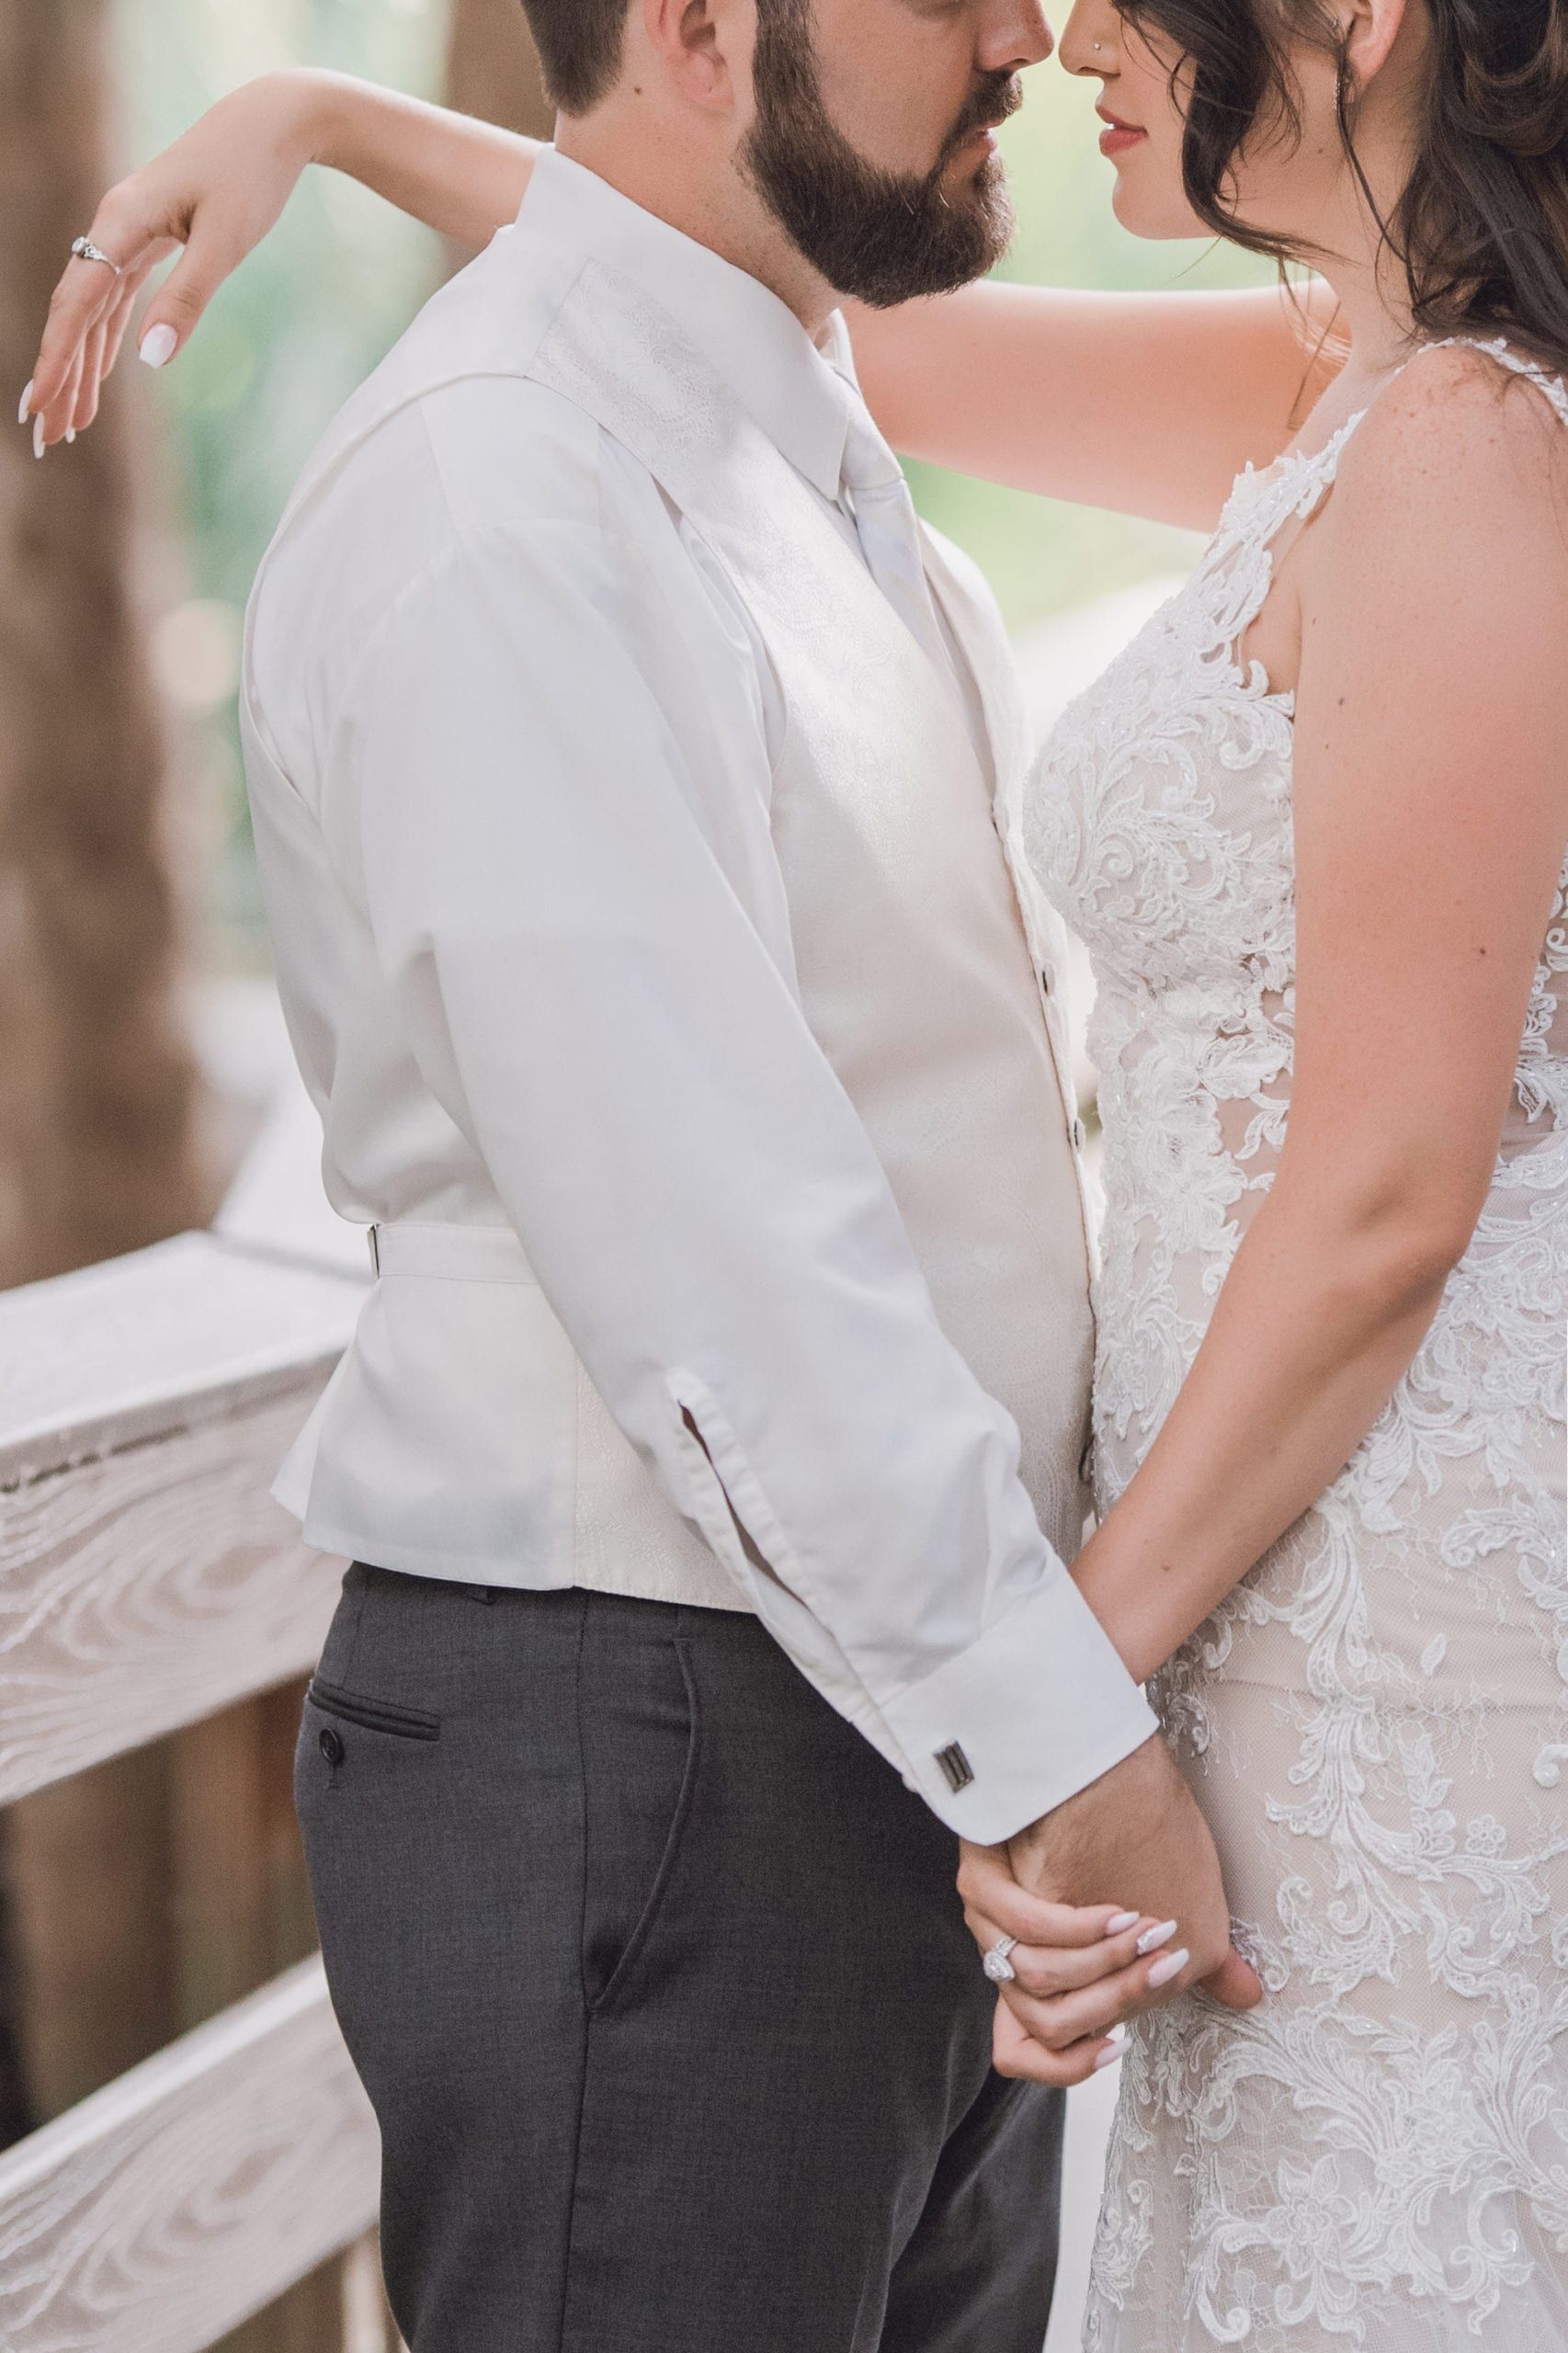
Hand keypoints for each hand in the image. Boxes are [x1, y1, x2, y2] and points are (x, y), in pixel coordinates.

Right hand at [20, 70, 328, 452]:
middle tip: (46, 436)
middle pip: (73, 313)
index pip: (77, 303)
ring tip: (69, 422)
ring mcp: (126, 233)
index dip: (55, 358)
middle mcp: (112, 226)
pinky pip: (115, 300)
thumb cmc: (251, 175)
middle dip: (58, 376)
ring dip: (79, 367)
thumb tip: (149, 359)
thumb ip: (188, 299)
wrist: (271, 121)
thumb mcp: (226, 241)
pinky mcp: (148, 239)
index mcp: (121, 221)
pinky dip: (106, 341)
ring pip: (92, 312)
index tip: (39, 404)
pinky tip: (99, 378)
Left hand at [958, 1732, 1262, 2086]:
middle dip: (1115, 2004)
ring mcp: (991, 1908)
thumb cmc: (1138, 1818)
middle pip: (1040, 2023)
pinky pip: (1020, 1926)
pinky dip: (1075, 1930)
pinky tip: (1119, 1913)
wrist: (1102, 1747)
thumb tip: (1246, 1996)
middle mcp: (1002, 1941)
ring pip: (1033, 1980)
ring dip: (1102, 1968)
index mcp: (1040, 1958)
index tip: (1119, 2048)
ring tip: (1151, 1932)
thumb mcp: (1170, 1897)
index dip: (1068, 2067)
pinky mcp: (990, 1870)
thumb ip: (1194, 1957)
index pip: (1018, 2051)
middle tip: (1169, 1966)